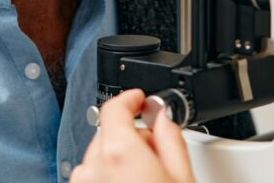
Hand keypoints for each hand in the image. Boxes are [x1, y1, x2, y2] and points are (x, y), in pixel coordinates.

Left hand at [72, 89, 194, 182]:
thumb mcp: (182, 177)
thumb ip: (171, 138)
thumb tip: (166, 115)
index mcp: (119, 153)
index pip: (115, 108)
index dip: (131, 98)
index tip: (140, 99)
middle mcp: (93, 168)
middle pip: (110, 132)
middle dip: (132, 135)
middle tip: (157, 151)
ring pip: (100, 155)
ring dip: (119, 156)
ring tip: (146, 176)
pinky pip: (91, 175)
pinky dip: (108, 174)